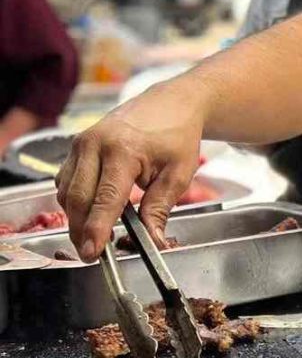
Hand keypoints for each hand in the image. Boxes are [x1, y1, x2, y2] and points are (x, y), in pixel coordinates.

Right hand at [57, 81, 205, 260]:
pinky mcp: (76, 146)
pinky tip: (89, 212)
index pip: (105, 199)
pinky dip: (73, 200)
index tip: (93, 253)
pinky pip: (66, 180)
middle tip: (90, 255)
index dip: (96, 229)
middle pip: (78, 198)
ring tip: (92, 237)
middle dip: (80, 230)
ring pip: (67, 191)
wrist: (171, 103)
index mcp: (123, 151)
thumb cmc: (177, 137)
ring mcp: (81, 143)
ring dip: (75, 217)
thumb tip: (153, 241)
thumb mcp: (178, 174)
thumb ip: (160, 209)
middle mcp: (94, 144)